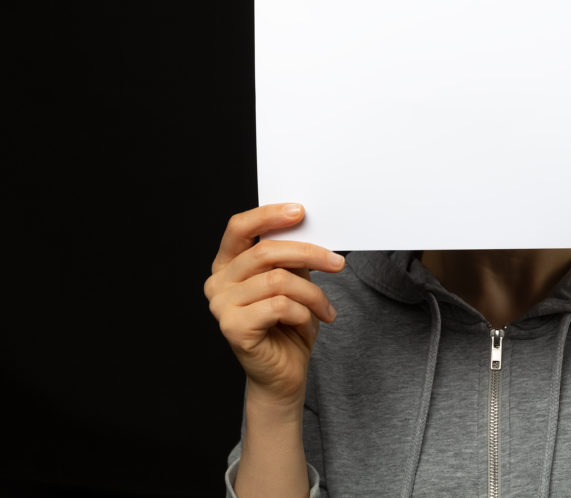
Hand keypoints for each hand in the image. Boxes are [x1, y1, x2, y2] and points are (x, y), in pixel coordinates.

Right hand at [204, 203, 345, 405]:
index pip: (239, 228)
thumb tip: (308, 228)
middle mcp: (218, 282)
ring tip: (326, 310)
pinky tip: (308, 325)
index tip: (300, 211)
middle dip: (309, 254)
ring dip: (313, 294)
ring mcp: (221, 305)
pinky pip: (280, 306)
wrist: (284, 374)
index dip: (268, 215)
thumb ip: (291, 258)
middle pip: (265, 252)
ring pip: (279, 281)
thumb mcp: (293, 282)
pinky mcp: (232, 327)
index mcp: (227, 265)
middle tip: (338, 263)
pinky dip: (304, 314)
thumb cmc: (289, 326)